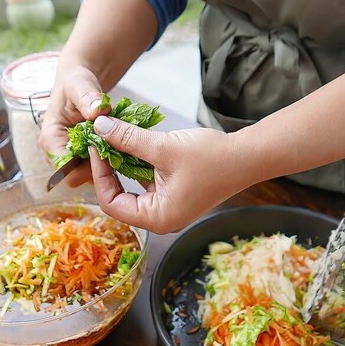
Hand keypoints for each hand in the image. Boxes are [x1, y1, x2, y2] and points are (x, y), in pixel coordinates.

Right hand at [38, 65, 108, 186]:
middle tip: (117, 145)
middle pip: (78, 176)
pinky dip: (108, 160)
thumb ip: (88, 97)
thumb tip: (97, 110)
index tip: (107, 147)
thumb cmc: (75, 83)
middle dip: (99, 164)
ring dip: (106, 163)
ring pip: (89, 175)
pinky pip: (96, 169)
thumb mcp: (81, 85)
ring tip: (119, 144)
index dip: (88, 164)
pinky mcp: (81, 159)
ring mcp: (69, 158)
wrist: (79, 82)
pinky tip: (118, 147)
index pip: (66, 170)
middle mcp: (56, 154)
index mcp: (50, 141)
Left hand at [88, 115, 253, 233]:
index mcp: (157, 218)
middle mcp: (160, 218)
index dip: (99, 174)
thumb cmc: (211, 157)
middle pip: (119, 197)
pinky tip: (131, 142)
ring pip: (132, 187)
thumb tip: (99, 127)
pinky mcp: (173, 194)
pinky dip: (137, 163)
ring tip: (112, 138)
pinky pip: (146, 181)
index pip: (111, 203)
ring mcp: (167, 207)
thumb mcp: (163, 147)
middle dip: (108, 169)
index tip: (96, 147)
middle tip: (100, 142)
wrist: (248, 157)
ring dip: (121, 163)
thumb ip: (128, 139)